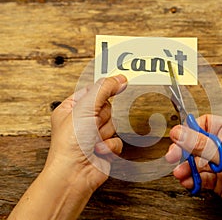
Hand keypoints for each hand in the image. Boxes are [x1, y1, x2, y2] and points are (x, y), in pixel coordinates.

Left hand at [9, 75, 127, 219]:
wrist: (74, 174)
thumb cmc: (69, 144)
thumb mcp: (85, 108)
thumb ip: (104, 90)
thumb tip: (120, 79)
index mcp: (71, 109)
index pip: (93, 91)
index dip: (104, 89)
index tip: (120, 82)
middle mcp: (82, 121)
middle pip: (107, 108)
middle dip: (102, 118)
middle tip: (93, 124)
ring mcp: (93, 135)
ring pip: (114, 124)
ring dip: (105, 133)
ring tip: (93, 140)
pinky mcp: (104, 147)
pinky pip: (117, 139)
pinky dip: (110, 146)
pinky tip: (98, 150)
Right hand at [166, 114, 221, 219]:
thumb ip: (203, 145)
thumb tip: (181, 133)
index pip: (206, 123)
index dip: (191, 129)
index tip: (178, 137)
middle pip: (198, 143)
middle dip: (185, 151)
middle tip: (174, 157)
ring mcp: (221, 163)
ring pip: (197, 161)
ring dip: (187, 168)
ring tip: (180, 174)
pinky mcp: (218, 178)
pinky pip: (200, 175)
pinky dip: (193, 179)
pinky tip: (189, 182)